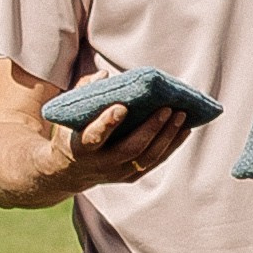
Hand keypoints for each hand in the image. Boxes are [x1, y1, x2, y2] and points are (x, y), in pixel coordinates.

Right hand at [54, 98, 190, 187]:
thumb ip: (83, 92)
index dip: (108, 123)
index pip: (94, 137)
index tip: (122, 106)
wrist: (69, 171)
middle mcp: (101, 165)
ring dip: (167, 137)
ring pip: (147, 158)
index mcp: (81, 147)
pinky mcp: (131, 176)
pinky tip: (184, 130)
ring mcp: (118, 174)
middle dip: (151, 129)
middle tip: (167, 108)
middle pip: (131, 149)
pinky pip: (155, 162)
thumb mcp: (68, 113)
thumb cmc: (71, 131)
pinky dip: (171, 146)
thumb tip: (105, 75)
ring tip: (181, 116)